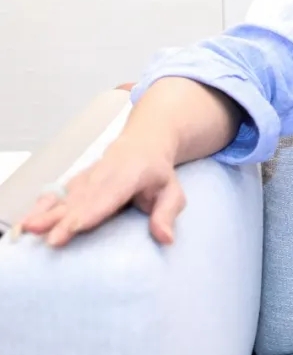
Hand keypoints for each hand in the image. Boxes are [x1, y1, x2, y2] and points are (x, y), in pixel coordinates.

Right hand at [14, 131, 184, 246]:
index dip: (91, 211)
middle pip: (83, 198)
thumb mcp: (173, 191)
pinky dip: (42, 205)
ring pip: (66, 195)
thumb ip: (168, 213)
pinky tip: (27, 219)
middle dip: (65, 218)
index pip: (109, 195)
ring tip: (30, 228)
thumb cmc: (158, 173)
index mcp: (130, 173)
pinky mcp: (77, 181)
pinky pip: (58, 194)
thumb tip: (166, 239)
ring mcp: (88, 176)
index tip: (74, 227)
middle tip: (49, 239)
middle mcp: (104, 173)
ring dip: (47, 211)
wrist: (142, 144)